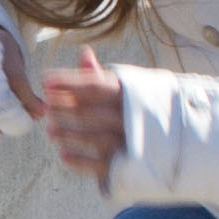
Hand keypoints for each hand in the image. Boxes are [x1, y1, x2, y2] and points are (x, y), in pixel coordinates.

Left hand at [38, 51, 128, 184]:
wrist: (173, 145)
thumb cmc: (138, 111)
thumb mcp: (125, 90)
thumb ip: (101, 77)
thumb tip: (84, 51)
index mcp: (130, 95)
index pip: (95, 86)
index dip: (68, 82)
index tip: (44, 81)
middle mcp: (132, 117)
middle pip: (92, 112)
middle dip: (65, 109)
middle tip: (45, 107)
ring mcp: (132, 143)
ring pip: (96, 139)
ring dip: (69, 135)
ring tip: (49, 131)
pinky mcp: (129, 166)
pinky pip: (102, 165)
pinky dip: (80, 162)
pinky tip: (63, 156)